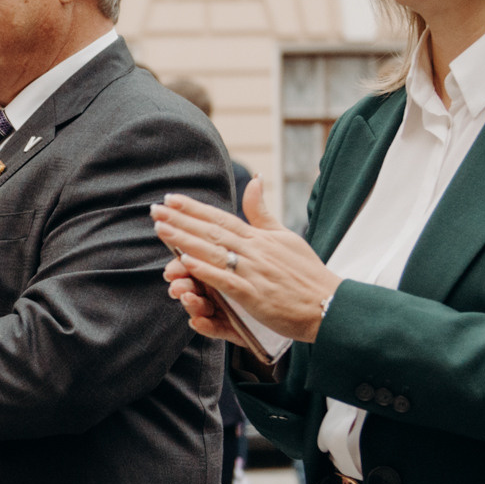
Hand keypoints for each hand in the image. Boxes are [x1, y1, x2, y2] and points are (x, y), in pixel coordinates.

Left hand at [150, 178, 338, 346]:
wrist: (329, 305)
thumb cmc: (307, 273)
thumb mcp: (286, 237)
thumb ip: (263, 212)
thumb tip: (255, 179)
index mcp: (259, 238)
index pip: (221, 218)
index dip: (194, 208)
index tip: (171, 198)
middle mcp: (255, 251)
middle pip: (211, 232)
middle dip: (181, 220)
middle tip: (155, 210)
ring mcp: (255, 272)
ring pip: (214, 252)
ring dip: (185, 240)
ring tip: (161, 229)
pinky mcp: (256, 295)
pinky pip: (227, 280)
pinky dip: (206, 270)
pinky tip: (186, 261)